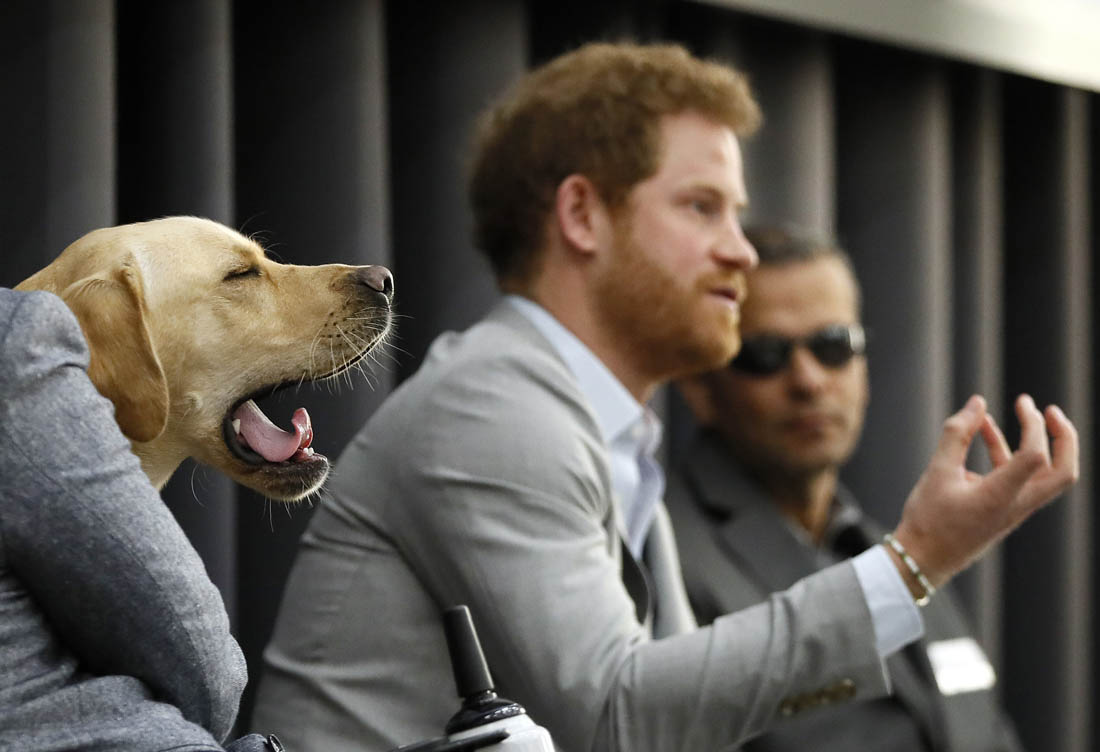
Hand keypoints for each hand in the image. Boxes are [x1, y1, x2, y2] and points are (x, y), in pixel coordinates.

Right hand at [892, 394, 1077, 588]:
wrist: (923, 560)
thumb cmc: (928, 520)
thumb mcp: (936, 471)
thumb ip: (957, 434)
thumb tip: (978, 403)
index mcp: (1000, 497)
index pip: (1036, 457)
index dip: (1033, 426)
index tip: (1018, 404)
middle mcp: (1016, 505)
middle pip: (1064, 472)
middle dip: (1064, 437)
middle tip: (1048, 410)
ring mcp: (1013, 509)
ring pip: (1044, 474)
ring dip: (1036, 441)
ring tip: (1016, 410)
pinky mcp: (1003, 510)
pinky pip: (1018, 478)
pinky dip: (1009, 452)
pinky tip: (984, 433)